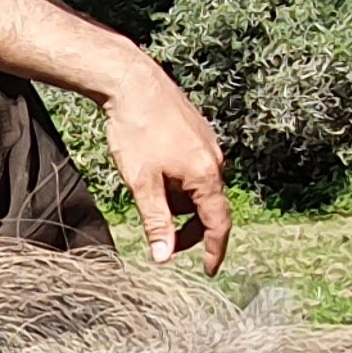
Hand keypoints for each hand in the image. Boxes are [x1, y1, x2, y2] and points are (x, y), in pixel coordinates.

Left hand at [100, 68, 232, 271]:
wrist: (133, 82)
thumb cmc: (136, 130)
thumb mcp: (142, 182)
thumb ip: (156, 221)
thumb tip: (164, 257)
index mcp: (206, 175)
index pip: (218, 224)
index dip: (213, 250)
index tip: (209, 270)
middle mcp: (215, 160)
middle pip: (210, 208)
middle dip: (190, 230)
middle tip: (165, 243)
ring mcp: (208, 145)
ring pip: (200, 188)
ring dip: (181, 204)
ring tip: (151, 201)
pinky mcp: (198, 133)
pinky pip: (195, 169)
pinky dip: (180, 184)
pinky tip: (156, 176)